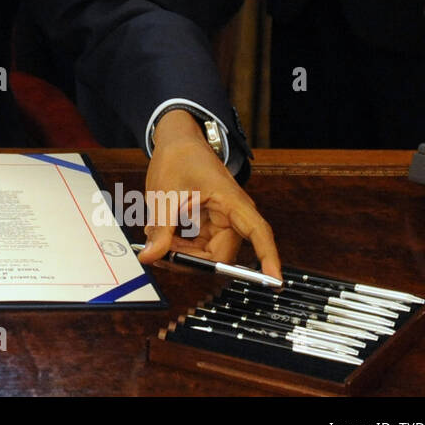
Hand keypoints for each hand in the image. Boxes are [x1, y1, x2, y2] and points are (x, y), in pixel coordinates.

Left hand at [137, 109, 281, 282]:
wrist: (177, 142)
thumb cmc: (178, 158)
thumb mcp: (165, 194)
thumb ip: (160, 228)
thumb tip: (150, 256)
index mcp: (232, 202)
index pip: (259, 233)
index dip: (269, 259)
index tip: (275, 282)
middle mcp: (232, 216)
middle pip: (220, 256)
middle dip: (190, 260)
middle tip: (159, 254)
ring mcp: (220, 223)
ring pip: (205, 255)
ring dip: (180, 253)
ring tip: (155, 237)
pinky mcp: (208, 226)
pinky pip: (197, 248)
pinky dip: (178, 246)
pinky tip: (161, 234)